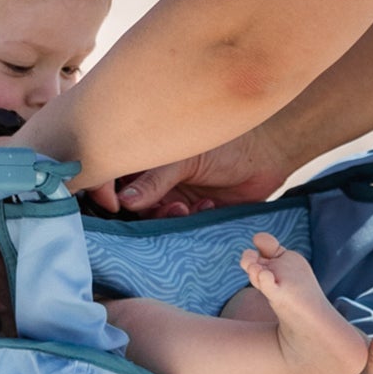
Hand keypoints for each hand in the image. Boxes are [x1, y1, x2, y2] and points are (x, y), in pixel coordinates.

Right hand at [94, 133, 295, 215]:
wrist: (268, 157)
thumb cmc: (227, 145)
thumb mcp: (187, 159)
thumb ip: (156, 180)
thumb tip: (125, 202)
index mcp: (148, 157)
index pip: (111, 175)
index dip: (104, 191)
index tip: (114, 205)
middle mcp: (155, 178)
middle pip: (129, 203)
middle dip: (143, 212)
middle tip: (165, 208)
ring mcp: (173, 196)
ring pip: (153, 219)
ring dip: (166, 218)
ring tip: (185, 208)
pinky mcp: (192, 214)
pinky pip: (177, 228)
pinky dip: (188, 221)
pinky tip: (207, 207)